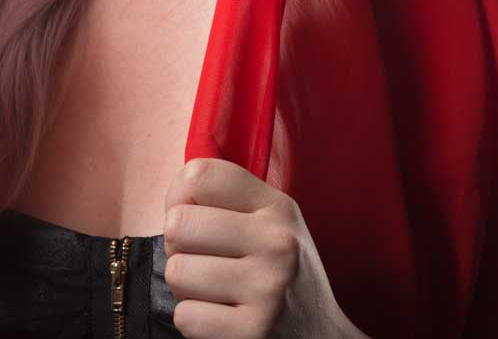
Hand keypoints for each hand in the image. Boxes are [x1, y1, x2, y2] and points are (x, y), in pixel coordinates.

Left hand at [162, 157, 365, 338]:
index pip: (200, 175)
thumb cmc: (282, 276)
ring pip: (176, 272)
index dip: (180, 197)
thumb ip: (227, 200)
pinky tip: (223, 318)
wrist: (322, 336)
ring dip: (187, 288)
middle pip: (178, 224)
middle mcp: (277, 243)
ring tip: (217, 291)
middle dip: (180, 248)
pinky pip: (185, 315)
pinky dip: (195, 320)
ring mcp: (267, 289)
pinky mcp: (252, 332)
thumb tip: (174, 196)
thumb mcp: (272, 224)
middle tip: (207, 262)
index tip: (196, 216)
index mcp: (277, 208)